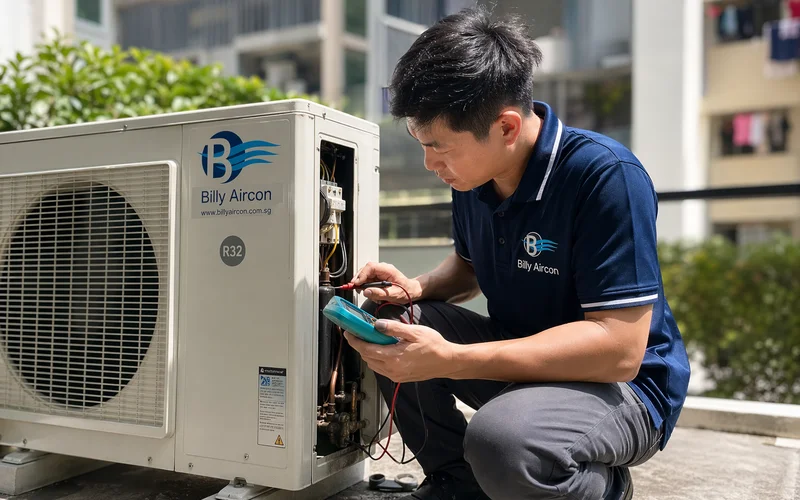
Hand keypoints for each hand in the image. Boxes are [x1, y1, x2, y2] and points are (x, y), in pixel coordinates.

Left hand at [343, 319, 457, 382]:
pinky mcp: (400, 377)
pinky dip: (377, 359)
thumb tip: (377, 325)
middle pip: (367, 358)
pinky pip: (381, 369)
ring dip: (368, 353)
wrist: (447, 362)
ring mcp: (396, 375)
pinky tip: (381, 350)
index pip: (366, 349)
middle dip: (359, 346)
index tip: (348, 332)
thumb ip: (394, 328)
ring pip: (373, 365)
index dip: (354, 341)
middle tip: (356, 334)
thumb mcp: (414, 332)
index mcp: (394, 357)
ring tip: (369, 340)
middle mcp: (392, 369)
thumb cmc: (434, 345)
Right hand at [350, 262, 422, 303]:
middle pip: (366, 270)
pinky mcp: (378, 278)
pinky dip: (367, 287)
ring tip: (365, 293)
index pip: (370, 267)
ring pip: (365, 276)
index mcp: (387, 270)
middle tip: (354, 288)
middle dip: (359, 279)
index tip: (357, 283)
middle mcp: (382, 270)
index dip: (362, 274)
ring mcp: (380, 273)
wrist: (412, 291)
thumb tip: (366, 292)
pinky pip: (369, 281)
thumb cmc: (406, 291)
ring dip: (363, 285)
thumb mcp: (393, 294)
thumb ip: (379, 293)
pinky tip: (371, 294)